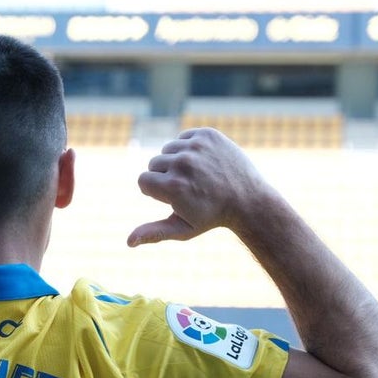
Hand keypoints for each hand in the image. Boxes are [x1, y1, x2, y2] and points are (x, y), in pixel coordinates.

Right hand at [127, 128, 268, 246]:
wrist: (248, 199)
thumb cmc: (211, 217)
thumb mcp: (182, 229)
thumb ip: (153, 233)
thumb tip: (128, 242)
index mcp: (173, 187)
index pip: (143, 180)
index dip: (155, 192)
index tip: (174, 198)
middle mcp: (183, 164)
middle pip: (153, 164)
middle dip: (165, 176)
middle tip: (189, 187)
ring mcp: (196, 147)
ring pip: (167, 150)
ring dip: (175, 161)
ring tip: (196, 175)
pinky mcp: (207, 135)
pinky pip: (182, 138)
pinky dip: (188, 149)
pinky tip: (203, 162)